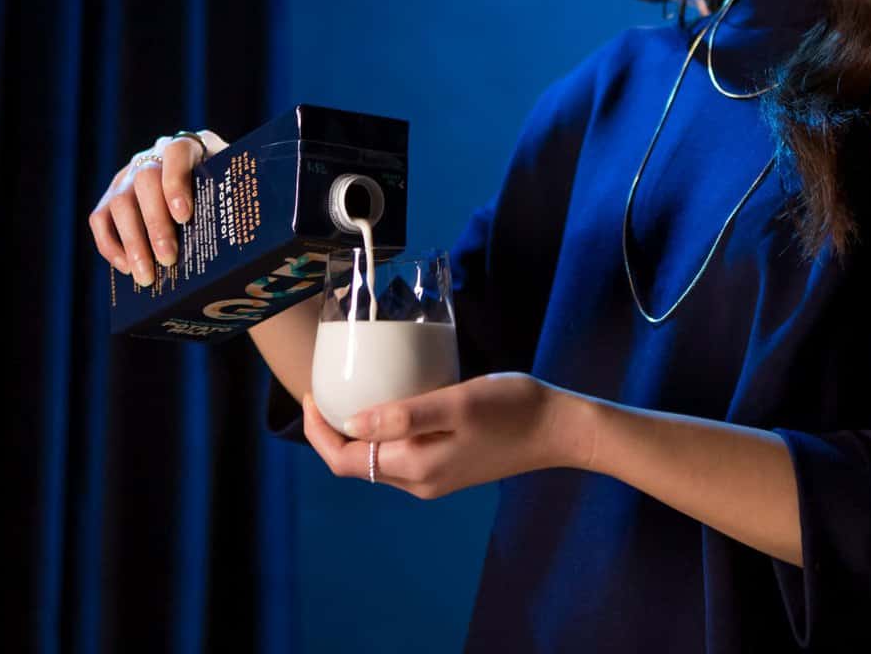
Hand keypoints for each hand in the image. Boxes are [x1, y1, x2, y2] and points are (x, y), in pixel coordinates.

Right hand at [87, 129, 225, 286]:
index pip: (177, 152)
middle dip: (156, 223)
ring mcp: (129, 175)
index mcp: (191, 146)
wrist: (209, 190)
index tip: (184, 216)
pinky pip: (100, 218)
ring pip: (120, 203)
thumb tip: (251, 238)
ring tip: (147, 276)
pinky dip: (111, 245)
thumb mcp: (235, 189)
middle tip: (168, 259)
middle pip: (145, 180)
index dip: (177, 181)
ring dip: (133, 242)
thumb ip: (238, 200)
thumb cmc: (225, 195)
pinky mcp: (111, 197)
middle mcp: (154, 155)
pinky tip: (127, 269)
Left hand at [300, 373, 591, 499]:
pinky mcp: (450, 467)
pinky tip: (391, 405)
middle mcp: (420, 482)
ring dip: (357, 432)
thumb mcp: (456, 403)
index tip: (311, 394)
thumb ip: (404, 416)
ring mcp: (436, 478)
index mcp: (416, 468)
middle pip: (357, 463)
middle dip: (332, 431)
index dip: (319, 431)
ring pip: (378, 460)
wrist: (560, 429)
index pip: (345, 461)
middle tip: (325, 389)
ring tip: (351, 392)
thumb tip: (352, 424)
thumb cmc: (512, 409)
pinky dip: (383, 433)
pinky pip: (401, 454)